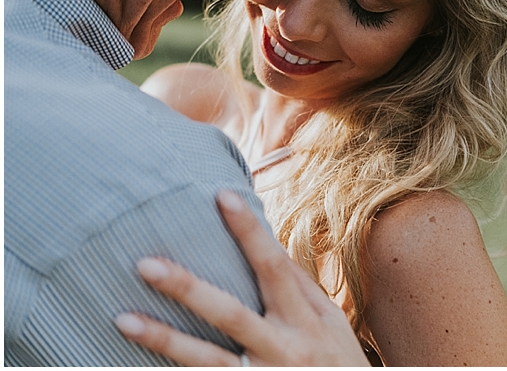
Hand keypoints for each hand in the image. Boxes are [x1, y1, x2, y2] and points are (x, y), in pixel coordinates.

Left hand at [114, 190, 369, 365]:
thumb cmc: (340, 363)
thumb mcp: (331, 321)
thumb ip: (300, 286)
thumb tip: (268, 246)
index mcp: (305, 319)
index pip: (273, 266)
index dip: (249, 231)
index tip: (222, 196)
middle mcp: (283, 349)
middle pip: (230, 314)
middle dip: (187, 288)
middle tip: (145, 264)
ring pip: (206, 360)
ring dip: (163, 339)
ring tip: (123, 319)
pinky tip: (134, 366)